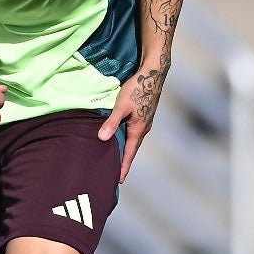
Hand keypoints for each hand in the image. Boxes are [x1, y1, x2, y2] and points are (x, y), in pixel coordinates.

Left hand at [98, 66, 164, 182]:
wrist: (153, 73)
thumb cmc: (137, 88)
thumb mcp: (121, 106)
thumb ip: (111, 123)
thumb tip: (101, 139)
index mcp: (138, 130)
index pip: (129, 154)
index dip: (123, 167)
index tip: (119, 181)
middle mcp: (143, 128)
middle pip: (132, 149)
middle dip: (124, 161)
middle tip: (114, 173)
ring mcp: (145, 121)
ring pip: (133, 140)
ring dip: (125, 149)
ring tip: (115, 157)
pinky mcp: (143, 114)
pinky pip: (133, 131)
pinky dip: (126, 138)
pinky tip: (119, 137)